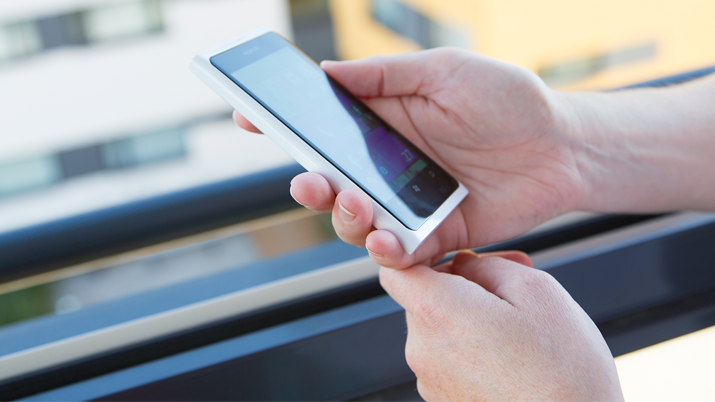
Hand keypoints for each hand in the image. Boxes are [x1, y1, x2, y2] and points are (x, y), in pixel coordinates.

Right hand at [235, 48, 584, 267]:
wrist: (562, 148)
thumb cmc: (509, 100)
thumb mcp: (443, 71)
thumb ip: (383, 76)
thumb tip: (325, 71)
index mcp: (382, 122)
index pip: (321, 126)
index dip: (281, 124)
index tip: (247, 118)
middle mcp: (387, 165)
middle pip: (329, 182)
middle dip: (309, 185)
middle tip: (311, 180)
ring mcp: (407, 203)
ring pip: (354, 222)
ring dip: (344, 219)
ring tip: (358, 204)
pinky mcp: (432, 237)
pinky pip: (396, 253)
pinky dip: (385, 250)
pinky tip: (390, 239)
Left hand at [379, 250, 623, 400]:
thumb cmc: (563, 376)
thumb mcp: (537, 292)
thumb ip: (488, 266)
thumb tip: (465, 263)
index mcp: (438, 313)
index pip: (395, 269)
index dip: (417, 255)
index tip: (445, 254)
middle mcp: (422, 349)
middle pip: (423, 300)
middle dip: (460, 290)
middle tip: (508, 295)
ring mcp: (430, 382)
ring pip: (438, 331)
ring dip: (468, 323)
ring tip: (517, 335)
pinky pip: (448, 362)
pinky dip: (471, 354)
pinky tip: (512, 362)